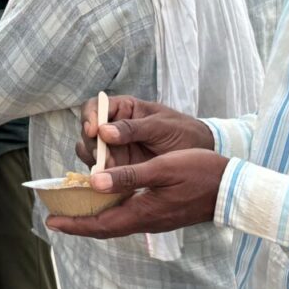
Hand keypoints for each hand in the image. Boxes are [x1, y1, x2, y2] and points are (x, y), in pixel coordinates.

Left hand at [46, 150, 228, 238]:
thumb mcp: (163, 168)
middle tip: (56, 216)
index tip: (51, 221)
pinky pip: (129, 216)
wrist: (234, 189)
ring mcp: (155, 219)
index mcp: (143, 212)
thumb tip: (94, 181)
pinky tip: (107, 198)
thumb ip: (129, 176)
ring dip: (94, 217)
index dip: (74, 224)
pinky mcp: (162, 214)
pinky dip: (111, 210)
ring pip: (116, 222)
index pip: (100, 225)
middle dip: (79, 223)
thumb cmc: (201, 173)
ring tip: (75, 206)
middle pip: (105, 227)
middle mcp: (146, 221)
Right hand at [79, 96, 213, 171]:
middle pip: (88, 132)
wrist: (201, 155)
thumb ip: (133, 128)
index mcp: (123, 109)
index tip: (93, 131)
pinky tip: (109, 182)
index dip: (88, 117)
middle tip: (101, 157)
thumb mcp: (161, 127)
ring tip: (108, 170)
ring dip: (93, 161)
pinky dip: (100, 176)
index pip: (95, 106)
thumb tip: (102, 131)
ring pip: (90, 152)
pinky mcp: (118, 168)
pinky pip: (101, 171)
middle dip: (91, 144)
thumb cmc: (182, 132)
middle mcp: (113, 128)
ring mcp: (114, 148)